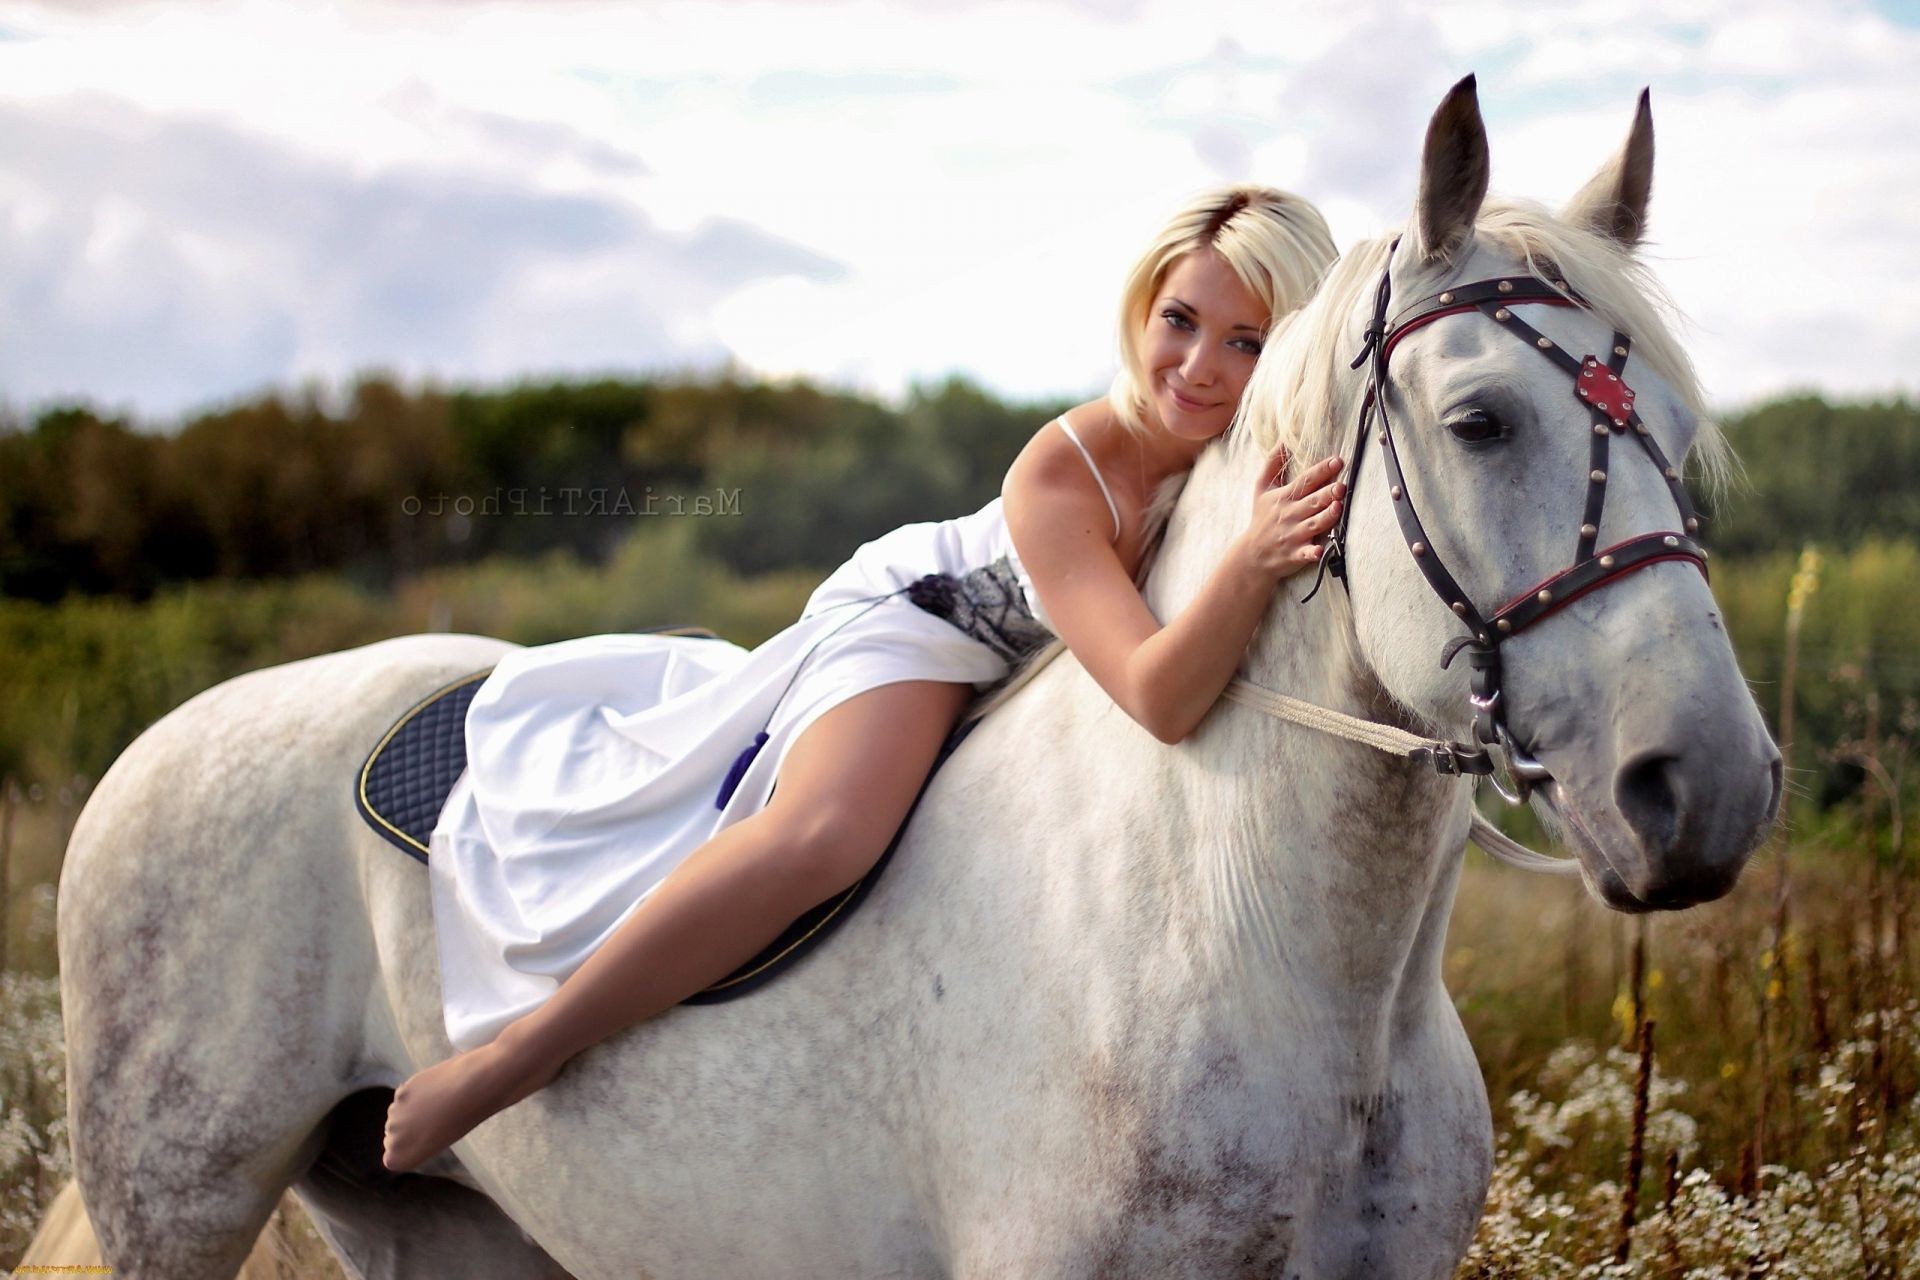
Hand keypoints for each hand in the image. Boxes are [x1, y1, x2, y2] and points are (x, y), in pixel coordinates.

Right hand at [1239, 446, 1344, 583]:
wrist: (1253, 554)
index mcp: (1284, 497)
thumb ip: (1273, 464)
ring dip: (1326, 516)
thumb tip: (1283, 441)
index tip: (1337, 461)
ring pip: (1313, 524)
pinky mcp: (1295, 554)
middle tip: (1341, 486)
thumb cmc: (1261, 518)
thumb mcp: (1262, 488)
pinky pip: (1305, 553)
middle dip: (1326, 493)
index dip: (1321, 470)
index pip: (1305, 480)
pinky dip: (1312, 552)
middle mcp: (1290, 515)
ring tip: (1338, 507)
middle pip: (1312, 501)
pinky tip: (1320, 550)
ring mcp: (1293, 535)